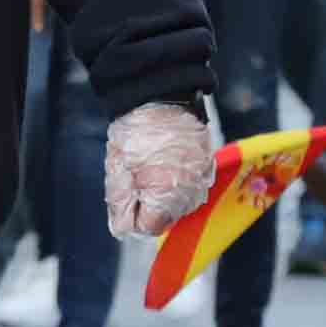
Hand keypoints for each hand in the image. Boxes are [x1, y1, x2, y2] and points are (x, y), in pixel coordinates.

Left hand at [103, 100, 214, 236]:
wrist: (160, 97)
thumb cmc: (135, 132)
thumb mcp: (117, 169)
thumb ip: (119, 203)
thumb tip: (121, 229)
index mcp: (166, 193)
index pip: (148, 227)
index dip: (132, 215)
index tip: (126, 194)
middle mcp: (190, 191)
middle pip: (166, 218)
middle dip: (148, 205)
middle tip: (135, 176)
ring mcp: (202, 179)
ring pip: (179, 204)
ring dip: (163, 194)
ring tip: (150, 167)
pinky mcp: (208, 167)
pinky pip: (190, 187)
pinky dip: (176, 181)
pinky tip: (164, 164)